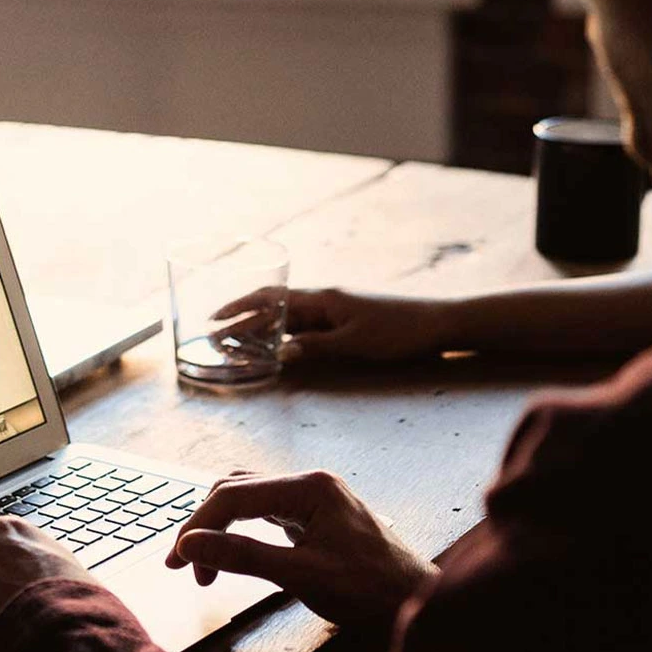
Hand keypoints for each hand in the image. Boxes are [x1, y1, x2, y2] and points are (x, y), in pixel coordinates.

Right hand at [166, 471, 436, 627]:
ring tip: (204, 564)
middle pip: (235, 490)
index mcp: (309, 487)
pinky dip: (240, 530)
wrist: (418, 602)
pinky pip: (265, 511)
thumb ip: (243, 556)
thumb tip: (190, 546)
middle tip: (184, 567)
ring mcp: (313, 498)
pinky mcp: (315, 516)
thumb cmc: (371, 590)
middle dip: (204, 526)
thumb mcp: (301, 576)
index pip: (233, 496)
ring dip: (220, 527)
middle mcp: (310, 483)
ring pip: (248, 498)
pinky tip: (233, 551)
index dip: (198, 527)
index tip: (178, 562)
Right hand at [212, 288, 454, 362]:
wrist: (437, 324)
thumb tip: (281, 352)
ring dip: (261, 327)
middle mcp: (324, 300)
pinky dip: (284, 334)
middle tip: (215, 334)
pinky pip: (304, 325)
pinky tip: (274, 346)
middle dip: (242, 318)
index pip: (271, 299)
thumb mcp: (354, 343)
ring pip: (287, 316)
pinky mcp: (344, 320)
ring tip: (236, 342)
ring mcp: (333, 309)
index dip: (240, 308)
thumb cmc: (398, 332)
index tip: (214, 319)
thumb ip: (316, 346)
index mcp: (323, 299)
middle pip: (274, 306)